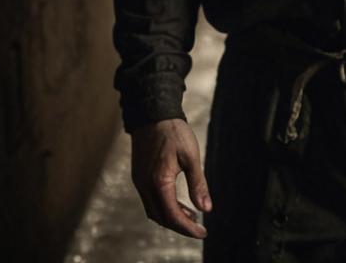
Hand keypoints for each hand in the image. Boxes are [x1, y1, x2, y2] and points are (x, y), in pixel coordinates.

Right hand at [130, 118, 212, 238]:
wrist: (153, 113)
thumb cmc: (173, 132)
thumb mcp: (191, 156)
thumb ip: (198, 184)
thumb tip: (206, 209)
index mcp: (159, 182)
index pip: (172, 216)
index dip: (187, 228)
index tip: (202, 233)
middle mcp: (145, 186)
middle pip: (161, 217)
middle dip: (179, 226)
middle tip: (198, 228)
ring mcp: (139, 181)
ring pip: (154, 210)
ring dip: (171, 217)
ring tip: (191, 216)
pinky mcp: (139, 176)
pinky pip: (150, 200)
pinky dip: (164, 206)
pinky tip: (177, 202)